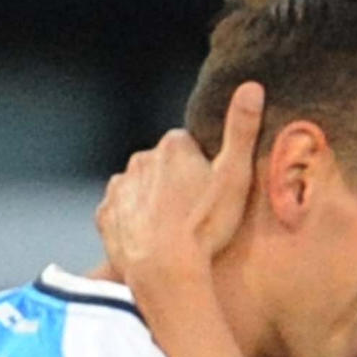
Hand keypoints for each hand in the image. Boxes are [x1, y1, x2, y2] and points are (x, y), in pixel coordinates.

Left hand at [96, 84, 262, 286]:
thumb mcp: (235, 177)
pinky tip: (151, 241)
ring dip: (154, 203)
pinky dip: (132, 222)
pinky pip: (121, 213)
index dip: (203, 171)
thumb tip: (251, 85)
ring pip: (141, 188)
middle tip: (196, 215)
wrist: (164, 271)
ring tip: (174, 232)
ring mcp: (119, 188)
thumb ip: (242, 130)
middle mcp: (140, 159)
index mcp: (173, 146)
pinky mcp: (106, 216)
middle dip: (176, 184)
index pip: (189, 148)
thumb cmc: (205, 227)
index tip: (211, 194)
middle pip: (163, 167)